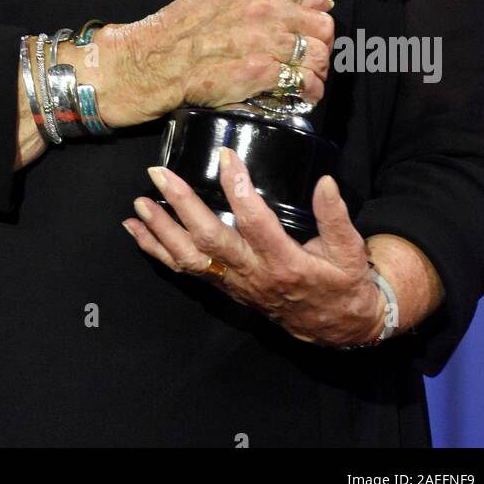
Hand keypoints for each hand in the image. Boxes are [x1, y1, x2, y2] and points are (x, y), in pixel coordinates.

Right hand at [94, 0, 335, 128]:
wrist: (155, 61)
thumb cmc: (179, 31)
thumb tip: (287, 5)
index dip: (315, 11)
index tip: (309, 24)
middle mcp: (265, 6)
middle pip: (323, 24)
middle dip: (321, 42)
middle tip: (311, 55)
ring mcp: (266, 39)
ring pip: (320, 53)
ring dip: (318, 69)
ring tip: (308, 78)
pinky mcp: (263, 71)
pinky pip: (305, 81)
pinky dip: (310, 90)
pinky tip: (303, 94)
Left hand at [122, 148, 385, 347]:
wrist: (335, 327)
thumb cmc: (342, 283)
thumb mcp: (349, 251)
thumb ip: (335, 217)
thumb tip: (324, 181)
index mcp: (284, 262)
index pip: (255, 222)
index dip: (240, 188)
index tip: (228, 156)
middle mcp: (252, 275)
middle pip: (210, 240)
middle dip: (182, 205)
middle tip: (160, 174)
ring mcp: (233, 283)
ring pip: (189, 259)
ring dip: (161, 230)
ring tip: (139, 203)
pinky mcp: (223, 286)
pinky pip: (185, 270)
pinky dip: (156, 251)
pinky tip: (135, 231)